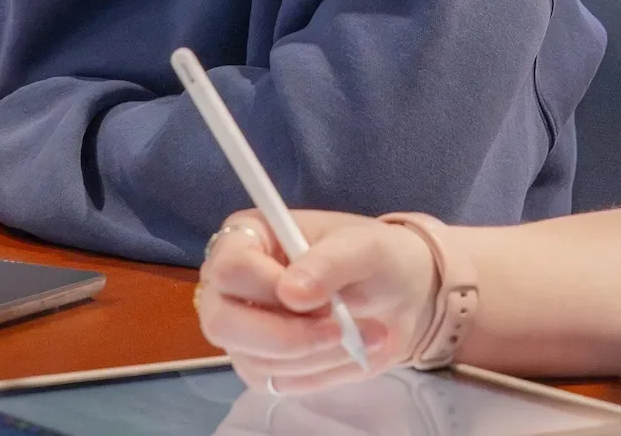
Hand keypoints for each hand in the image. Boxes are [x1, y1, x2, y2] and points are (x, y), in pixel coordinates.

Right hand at [196, 210, 438, 395]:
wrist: (398, 295)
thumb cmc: (374, 257)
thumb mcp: (363, 247)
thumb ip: (328, 263)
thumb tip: (290, 293)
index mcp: (246, 237)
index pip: (230, 269)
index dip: (268, 288)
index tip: (321, 297)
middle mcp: (231, 286)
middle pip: (222, 324)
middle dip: (287, 336)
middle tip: (341, 329)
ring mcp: (242, 330)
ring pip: (257, 360)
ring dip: (318, 354)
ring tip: (369, 333)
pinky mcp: (262, 366)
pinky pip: (280, 383)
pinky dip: (323, 371)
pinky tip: (354, 349)